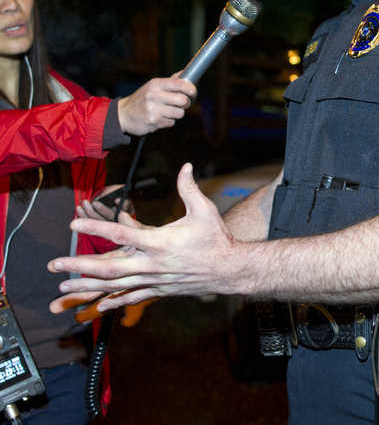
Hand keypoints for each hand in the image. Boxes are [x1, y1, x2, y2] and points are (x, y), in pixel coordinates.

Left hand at [48, 163, 239, 313]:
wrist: (230, 270)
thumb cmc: (217, 239)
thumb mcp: (204, 210)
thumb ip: (189, 188)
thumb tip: (185, 166)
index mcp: (159, 242)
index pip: (121, 234)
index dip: (96, 229)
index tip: (74, 225)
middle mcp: (152, 263)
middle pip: (108, 267)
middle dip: (79, 265)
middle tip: (55, 264)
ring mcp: (154, 279)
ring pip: (115, 284)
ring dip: (87, 285)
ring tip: (64, 285)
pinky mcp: (159, 290)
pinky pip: (132, 296)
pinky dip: (114, 300)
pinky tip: (97, 305)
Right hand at [117, 75, 196, 135]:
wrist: (123, 115)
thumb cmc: (143, 99)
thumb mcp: (153, 87)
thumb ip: (171, 81)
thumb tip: (187, 73)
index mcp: (155, 84)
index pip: (180, 84)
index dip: (191, 89)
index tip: (193, 93)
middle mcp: (153, 95)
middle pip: (183, 100)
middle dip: (186, 104)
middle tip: (181, 104)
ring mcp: (153, 109)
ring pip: (180, 113)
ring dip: (176, 114)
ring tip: (167, 111)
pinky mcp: (153, 121)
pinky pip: (172, 122)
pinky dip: (168, 121)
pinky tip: (159, 118)